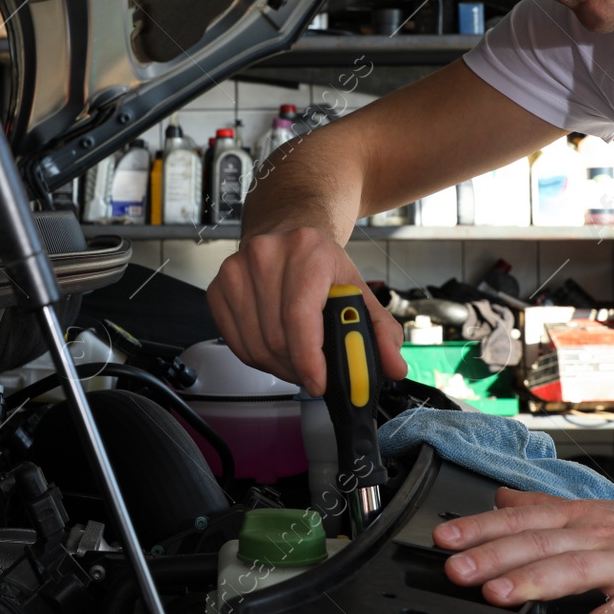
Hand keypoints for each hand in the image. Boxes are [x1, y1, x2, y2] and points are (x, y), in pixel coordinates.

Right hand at [207, 226, 407, 395]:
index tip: (320, 383)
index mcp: (307, 251)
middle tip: (315, 375)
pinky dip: (258, 357)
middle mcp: (266, 254)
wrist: (287, 230)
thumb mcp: (358, 288)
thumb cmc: (321, 262)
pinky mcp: (219, 287)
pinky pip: (236, 343)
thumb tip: (394, 366)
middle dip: (299, 368)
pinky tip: (276, 348)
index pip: (300, 316)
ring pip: (255, 345)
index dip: (309, 359)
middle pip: (277, 337)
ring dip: (280, 366)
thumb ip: (381, 330)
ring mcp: (236, 270)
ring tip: (298, 360)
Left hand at [433, 487, 613, 613]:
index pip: (522, 518)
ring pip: (571, 572)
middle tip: (453, 568)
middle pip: (539, 543)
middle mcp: (599, 537)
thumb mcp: (599, 512)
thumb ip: (547, 508)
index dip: (481, 527)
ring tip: (493, 595)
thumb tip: (503, 497)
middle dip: (493, 554)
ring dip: (530, 582)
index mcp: (583, 518)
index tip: (443, 536)